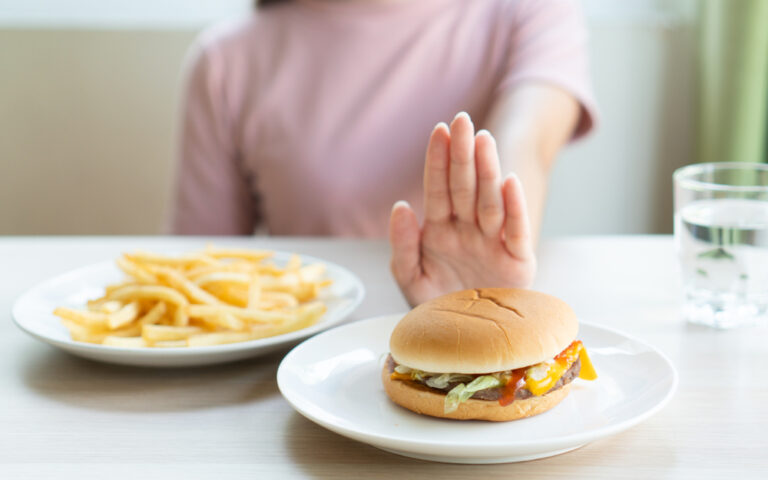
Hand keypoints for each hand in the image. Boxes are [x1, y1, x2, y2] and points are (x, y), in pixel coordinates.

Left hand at [389, 112, 535, 306]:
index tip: (438, 130)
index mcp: (440, 231)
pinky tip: (509, 182)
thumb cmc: (438, 309)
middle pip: (465, 186)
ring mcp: (493, 242)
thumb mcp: (410, 280)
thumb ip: (402, 245)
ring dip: (487, 171)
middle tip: (461, 120)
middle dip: (462, 154)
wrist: (468, 344)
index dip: (438, 160)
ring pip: (490, 201)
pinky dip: (513, 208)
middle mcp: (467, 230)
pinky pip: (516, 230)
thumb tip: (400, 205)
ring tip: (483, 141)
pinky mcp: (517, 260)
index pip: (438, 188)